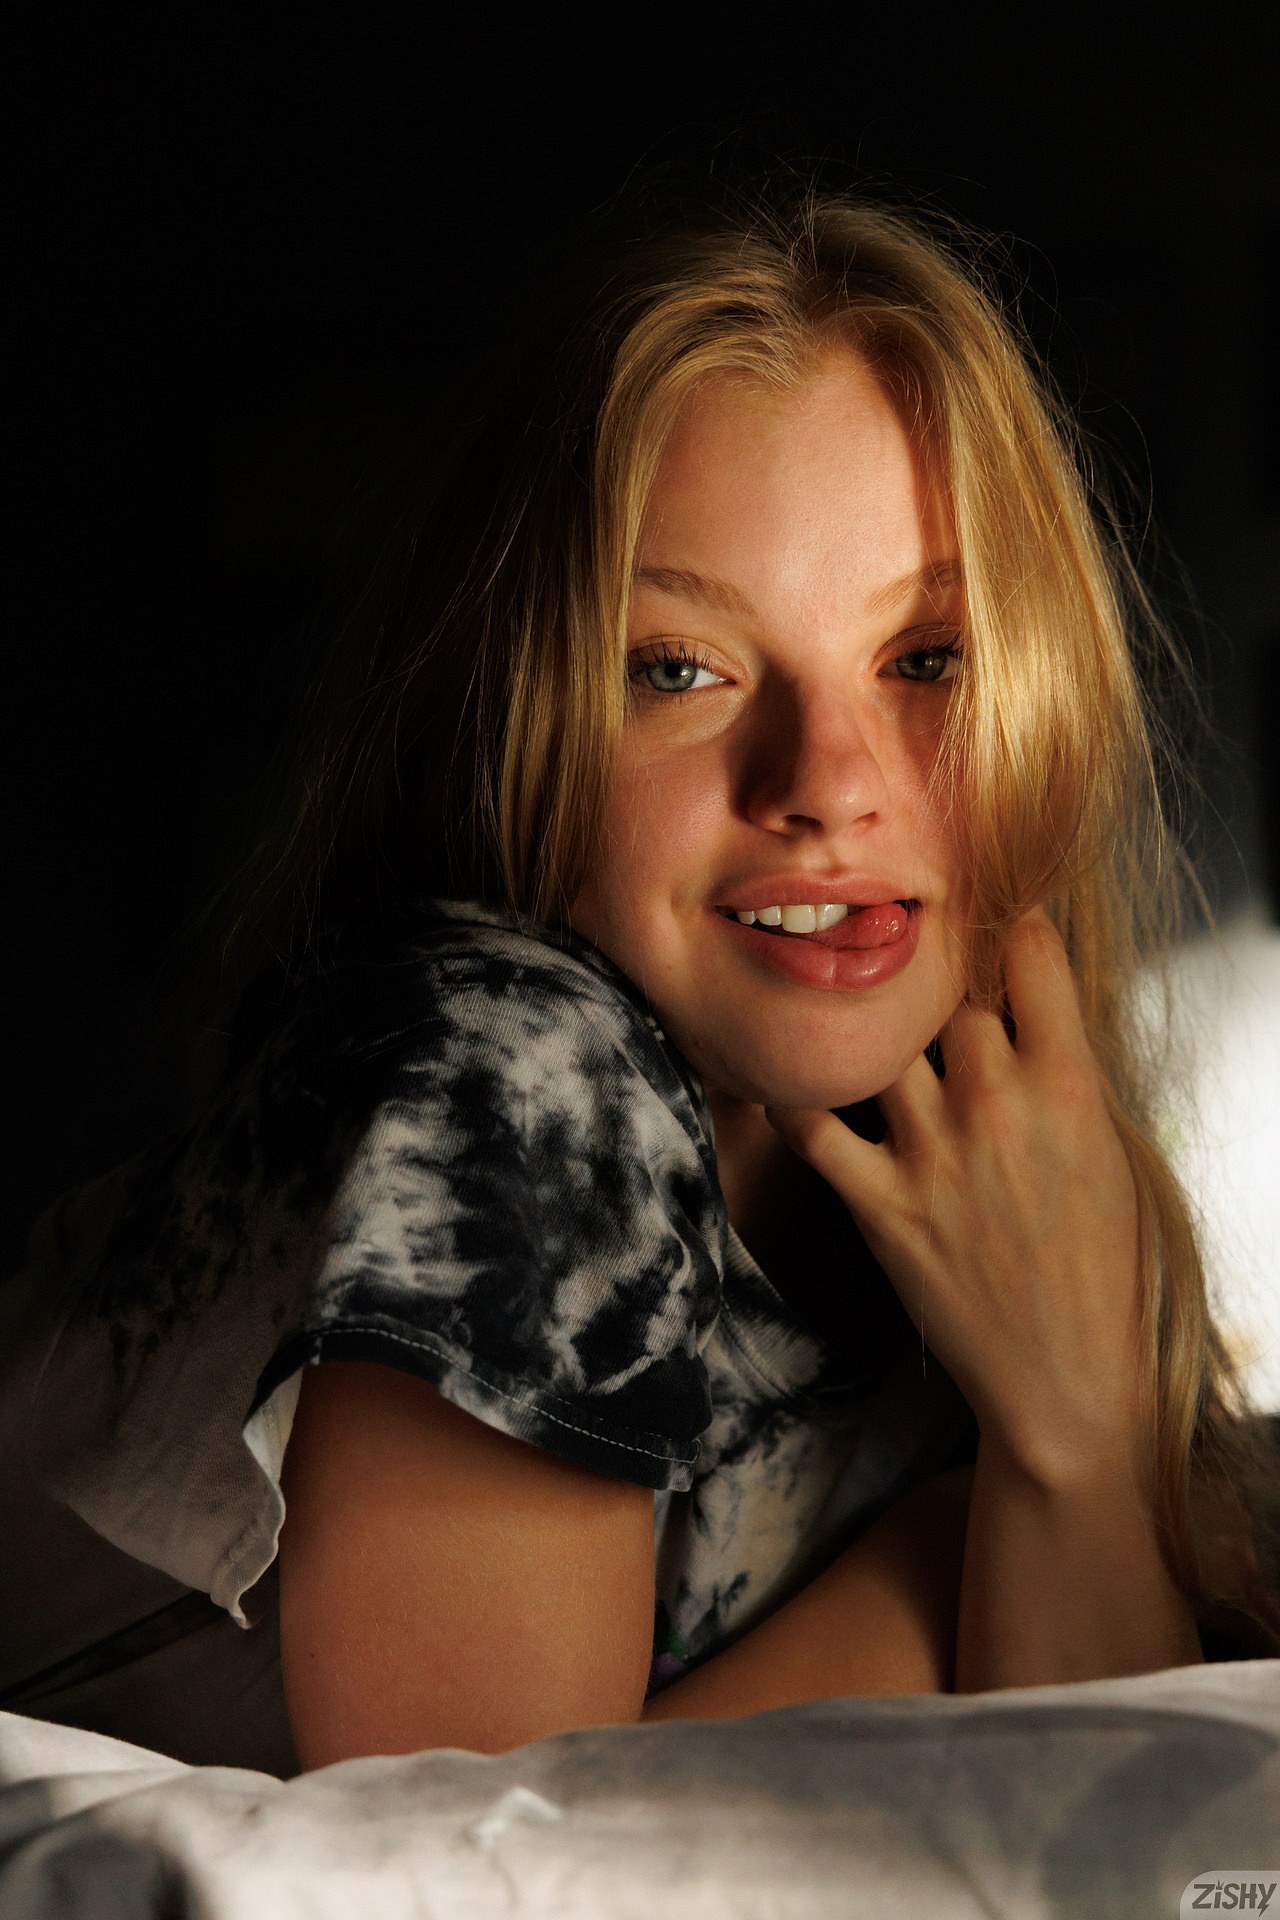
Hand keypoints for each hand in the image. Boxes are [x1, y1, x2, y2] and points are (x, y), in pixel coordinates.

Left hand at [765, 908, 1146, 1490]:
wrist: (1064, 1375)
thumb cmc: (1104, 1267)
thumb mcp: (1109, 1150)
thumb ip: (1062, 1073)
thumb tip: (1018, 1008)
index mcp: (1070, 1087)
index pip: (1032, 958)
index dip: (1011, 928)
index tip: (995, 923)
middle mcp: (998, 1106)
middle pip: (945, 995)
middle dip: (936, 989)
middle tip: (919, 986)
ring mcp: (932, 1154)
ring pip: (879, 1044)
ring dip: (872, 1037)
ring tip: (859, 1027)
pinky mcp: (880, 1205)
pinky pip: (812, 1127)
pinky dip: (795, 1100)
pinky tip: (792, 1082)